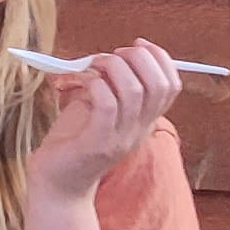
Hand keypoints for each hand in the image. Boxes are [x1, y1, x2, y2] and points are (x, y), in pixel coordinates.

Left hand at [26, 40, 181, 207]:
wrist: (57, 184)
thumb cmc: (75, 139)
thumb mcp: (100, 107)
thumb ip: (111, 85)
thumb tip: (113, 55)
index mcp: (144, 120)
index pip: (171, 86)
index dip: (160, 58)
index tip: (137, 45)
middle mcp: (138, 130)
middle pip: (158, 85)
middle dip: (139, 58)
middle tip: (114, 54)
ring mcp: (120, 138)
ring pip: (135, 91)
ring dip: (114, 67)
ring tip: (95, 65)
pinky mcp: (96, 143)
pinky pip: (107, 106)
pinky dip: (97, 85)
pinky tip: (85, 84)